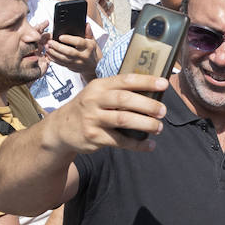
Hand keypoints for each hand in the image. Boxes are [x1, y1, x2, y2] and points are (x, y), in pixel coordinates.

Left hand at [46, 30, 99, 79]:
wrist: (94, 66)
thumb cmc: (92, 52)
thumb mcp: (92, 41)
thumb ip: (88, 32)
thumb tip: (86, 24)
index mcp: (88, 47)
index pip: (79, 42)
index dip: (69, 39)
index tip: (60, 36)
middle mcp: (83, 55)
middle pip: (69, 52)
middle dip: (58, 47)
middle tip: (50, 42)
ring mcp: (77, 62)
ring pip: (64, 59)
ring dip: (54, 53)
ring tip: (47, 48)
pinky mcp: (72, 67)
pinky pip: (62, 64)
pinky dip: (54, 59)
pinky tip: (49, 54)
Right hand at [47, 74, 168, 152]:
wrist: (60, 129)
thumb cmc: (88, 108)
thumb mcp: (97, 94)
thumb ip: (118, 92)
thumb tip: (152, 93)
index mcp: (99, 86)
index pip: (125, 80)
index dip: (146, 81)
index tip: (164, 84)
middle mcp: (95, 100)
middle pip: (125, 100)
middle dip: (148, 105)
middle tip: (163, 111)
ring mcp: (93, 119)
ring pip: (124, 120)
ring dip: (145, 124)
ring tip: (159, 127)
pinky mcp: (94, 136)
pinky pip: (120, 141)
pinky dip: (138, 144)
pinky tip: (149, 145)